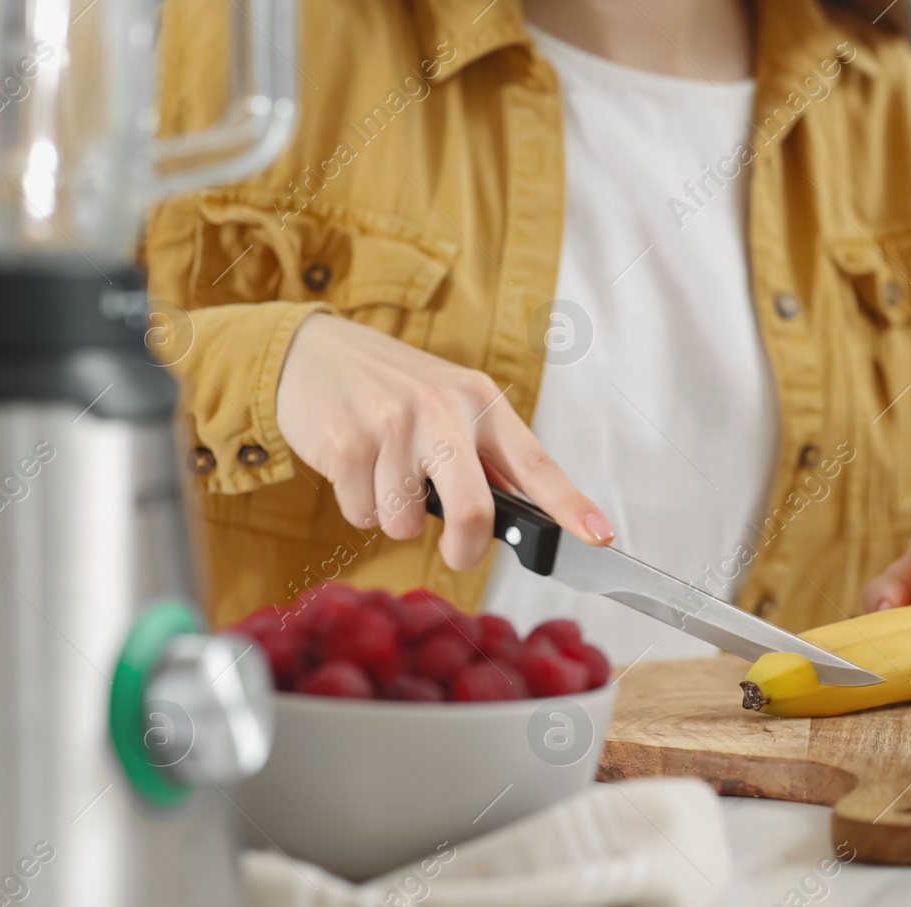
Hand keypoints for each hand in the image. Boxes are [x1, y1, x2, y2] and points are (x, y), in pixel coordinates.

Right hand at [275, 314, 613, 569]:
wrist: (310, 350)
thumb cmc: (391, 389)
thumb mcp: (450, 404)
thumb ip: (486, 458)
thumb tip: (526, 518)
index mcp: (481, 402)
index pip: (536, 465)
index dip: (571, 506)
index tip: (600, 537)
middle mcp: (443, 408)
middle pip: (474, 510)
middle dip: (466, 549)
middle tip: (459, 552)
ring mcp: (394, 424)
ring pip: (405, 523)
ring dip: (394, 518)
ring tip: (384, 474)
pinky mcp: (348, 442)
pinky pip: (363, 515)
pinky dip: (358, 506)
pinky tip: (355, 466)